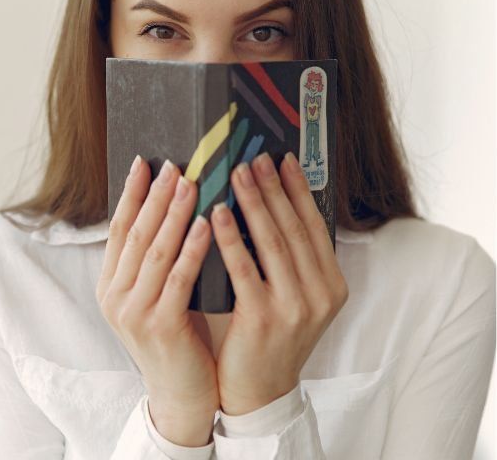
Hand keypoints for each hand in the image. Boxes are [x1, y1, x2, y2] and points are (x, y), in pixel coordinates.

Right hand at [96, 156, 218, 445]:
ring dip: (173, 214)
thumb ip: (156, 259)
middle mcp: (114, 295)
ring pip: (155, 252)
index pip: (119, 229)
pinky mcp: (159, 326)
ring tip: (190, 182)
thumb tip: (171, 206)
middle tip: (173, 163)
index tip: (144, 162)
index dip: (131, 194)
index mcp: (110, 284)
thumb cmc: (177, 337)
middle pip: (135, 234)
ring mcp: (133, 312)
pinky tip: (205, 224)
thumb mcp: (156, 295)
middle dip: (154, 195)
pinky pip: (177, 279)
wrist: (181, 394)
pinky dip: (191, 249)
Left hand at [210, 151, 347, 415]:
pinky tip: (214, 213)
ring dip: (254, 203)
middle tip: (255, 155)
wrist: (258, 391)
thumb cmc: (266, 337)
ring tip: (236, 172)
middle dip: (274, 188)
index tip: (283, 158)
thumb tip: (269, 204)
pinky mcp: (263, 318)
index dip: (298, 190)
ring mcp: (295, 307)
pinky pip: (244, 268)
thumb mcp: (292, 298)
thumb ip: (289, 260)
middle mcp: (321, 294)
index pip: (314, 226)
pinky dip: (230, 237)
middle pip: (295, 228)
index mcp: (332, 285)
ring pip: (273, 242)